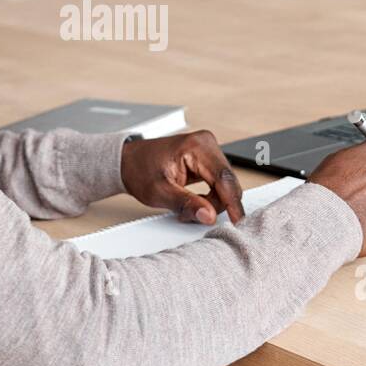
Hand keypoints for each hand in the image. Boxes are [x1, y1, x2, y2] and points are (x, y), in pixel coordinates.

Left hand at [120, 130, 244, 224]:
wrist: (127, 162)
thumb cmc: (139, 169)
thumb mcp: (159, 192)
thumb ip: (186, 204)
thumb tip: (209, 215)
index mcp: (196, 146)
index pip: (224, 178)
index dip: (232, 203)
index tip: (238, 221)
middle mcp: (206, 143)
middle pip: (227, 182)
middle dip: (215, 204)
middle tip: (193, 216)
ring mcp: (208, 150)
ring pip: (225, 185)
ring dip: (211, 202)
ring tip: (187, 208)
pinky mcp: (207, 159)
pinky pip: (218, 182)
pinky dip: (209, 196)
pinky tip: (194, 202)